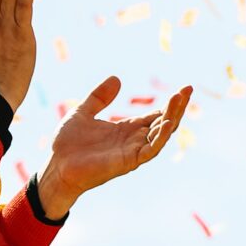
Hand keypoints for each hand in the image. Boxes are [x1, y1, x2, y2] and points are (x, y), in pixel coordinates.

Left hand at [35, 77, 191, 217]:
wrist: (56, 167)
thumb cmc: (68, 144)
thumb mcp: (82, 112)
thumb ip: (99, 97)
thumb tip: (116, 78)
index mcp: (126, 129)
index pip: (156, 115)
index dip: (170, 104)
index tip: (184, 89)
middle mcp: (133, 140)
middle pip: (163, 123)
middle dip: (177, 107)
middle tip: (188, 89)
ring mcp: (132, 152)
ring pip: (161, 135)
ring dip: (172, 117)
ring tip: (180, 98)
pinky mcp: (127, 162)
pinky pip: (150, 150)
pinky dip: (161, 137)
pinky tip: (168, 123)